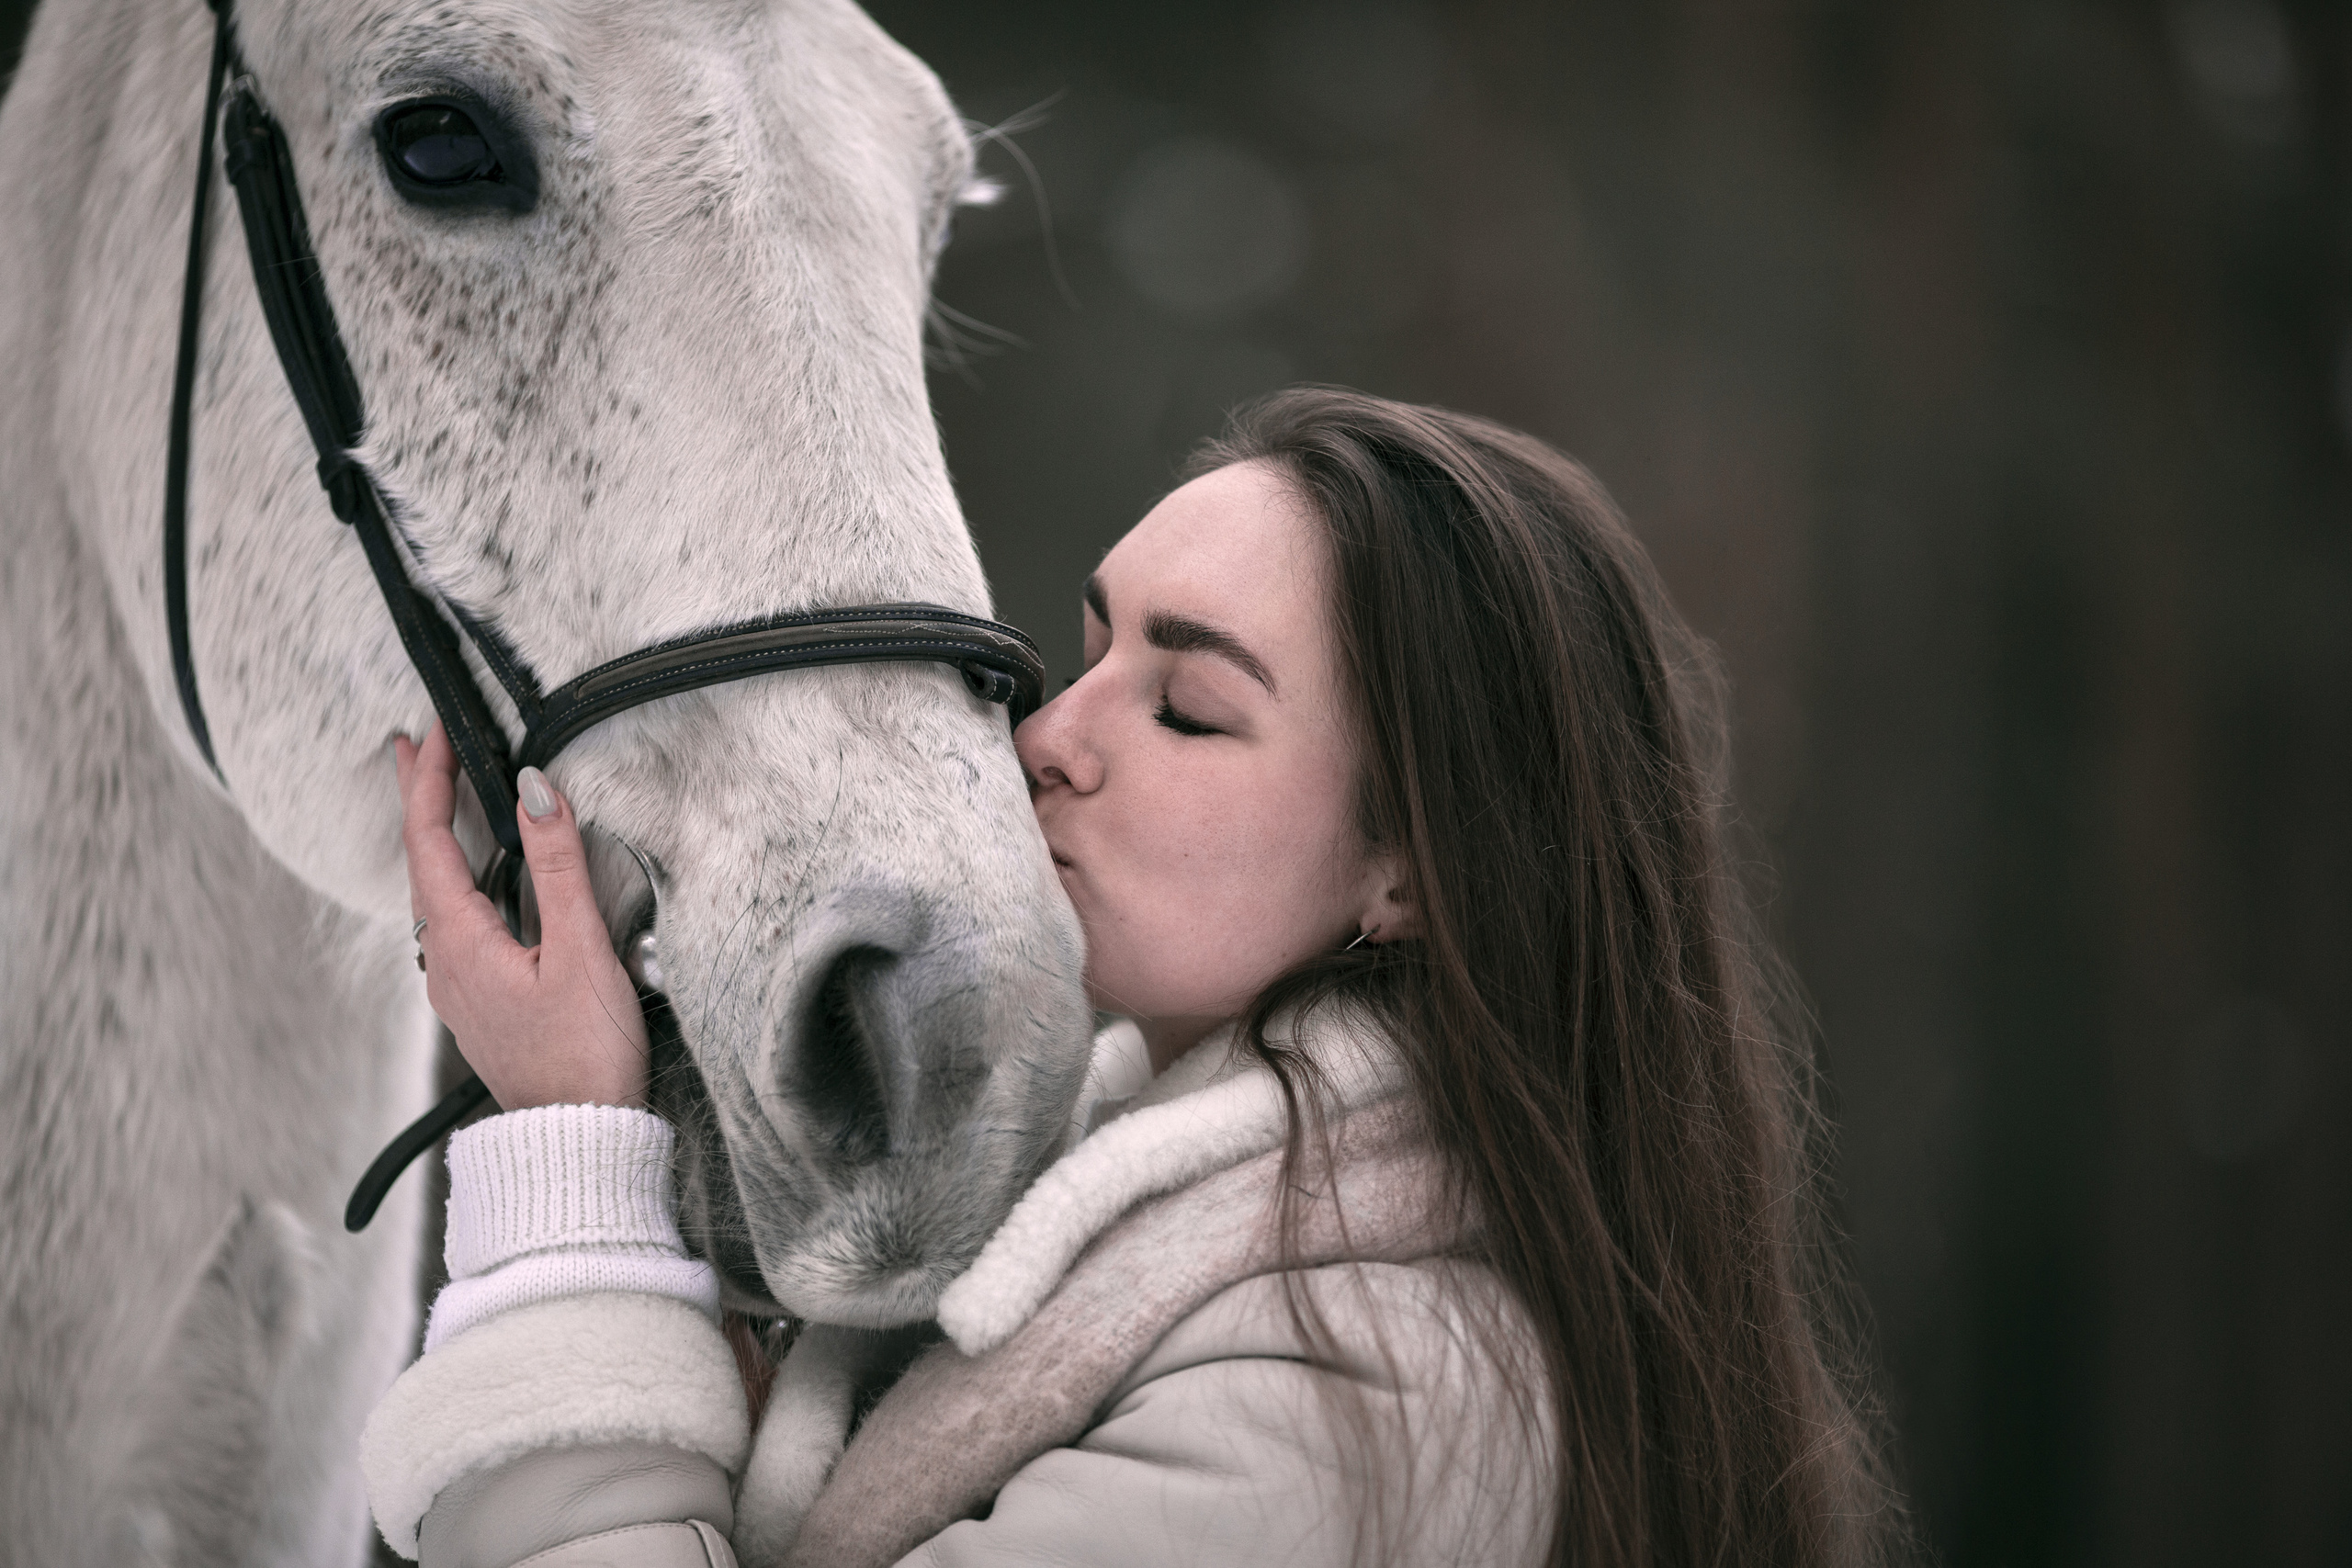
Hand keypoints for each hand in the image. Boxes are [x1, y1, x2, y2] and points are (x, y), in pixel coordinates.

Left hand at [396, 723, 648, 1109]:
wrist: (582, 1137)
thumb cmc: (586, 1056)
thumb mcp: (582, 952)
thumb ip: (558, 867)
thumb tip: (534, 789)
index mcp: (461, 944)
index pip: (430, 841)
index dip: (429, 781)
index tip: (436, 732)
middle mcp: (446, 963)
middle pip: (422, 863)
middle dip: (420, 800)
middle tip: (416, 748)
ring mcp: (460, 986)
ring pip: (435, 894)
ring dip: (437, 839)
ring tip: (440, 797)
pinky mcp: (483, 1001)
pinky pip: (455, 922)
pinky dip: (457, 878)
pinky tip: (478, 878)